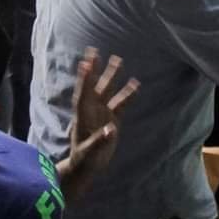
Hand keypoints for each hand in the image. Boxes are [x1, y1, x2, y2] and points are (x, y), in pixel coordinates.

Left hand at [66, 48, 139, 180]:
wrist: (88, 166)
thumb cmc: (85, 160)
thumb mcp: (90, 153)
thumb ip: (100, 141)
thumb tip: (111, 130)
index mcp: (83, 116)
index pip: (83, 94)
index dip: (84, 80)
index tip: (85, 63)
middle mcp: (92, 110)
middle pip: (94, 87)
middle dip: (95, 70)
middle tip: (95, 52)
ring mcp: (102, 113)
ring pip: (107, 91)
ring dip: (112, 76)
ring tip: (118, 59)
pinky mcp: (112, 119)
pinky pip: (121, 103)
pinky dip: (128, 94)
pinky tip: (135, 83)